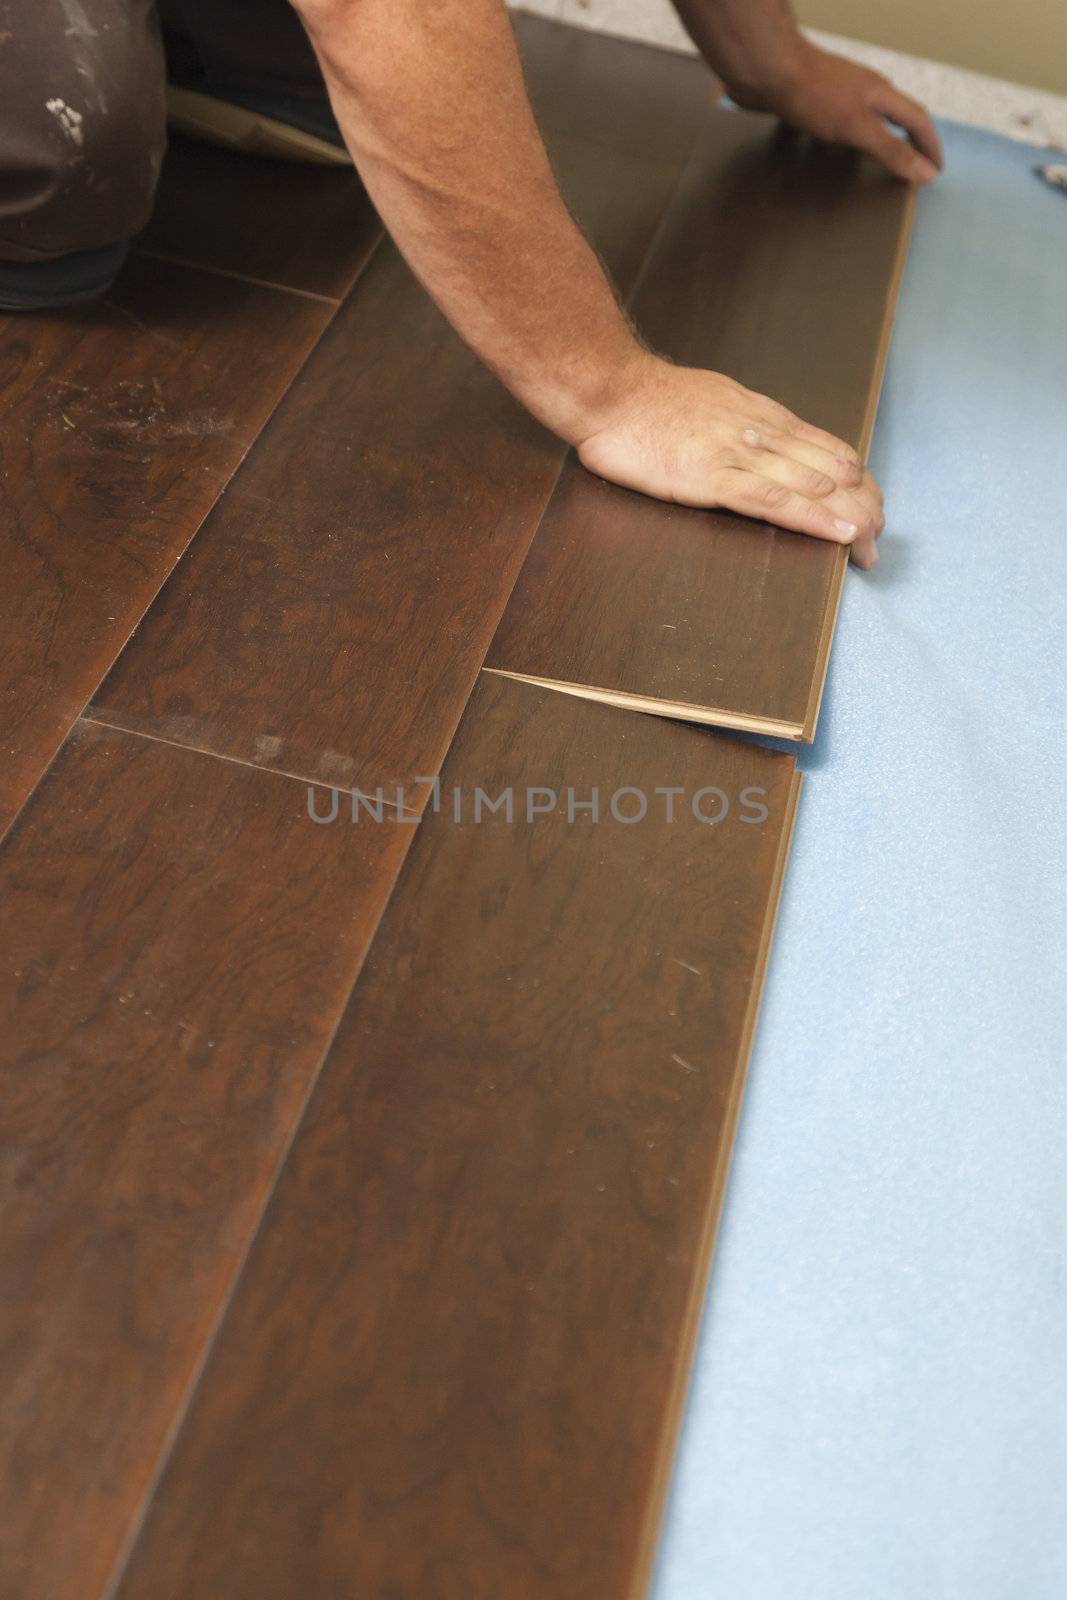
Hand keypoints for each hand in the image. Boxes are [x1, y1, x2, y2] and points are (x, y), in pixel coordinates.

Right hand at [577, 356, 883, 567]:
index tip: (871, 508)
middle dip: (862, 506)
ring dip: (849, 518)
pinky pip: (774, 501)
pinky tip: (837, 535)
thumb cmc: (650, 401)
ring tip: (871, 544)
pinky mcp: (712, 478)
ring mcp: (739, 455)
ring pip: (812, 487)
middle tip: (879, 540)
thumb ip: (743, 425)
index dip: (856, 482)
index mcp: (764, 417)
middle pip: (832, 470)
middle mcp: (762, 433)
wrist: (611, 391)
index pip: (829, 448)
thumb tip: (765, 446)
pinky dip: (811, 518)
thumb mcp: (714, 403)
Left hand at [730, 39, 942, 185]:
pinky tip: (832, 150)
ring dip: (880, 137)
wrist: (766, 69)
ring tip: (880, 160)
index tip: (937, 169)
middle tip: (915, 166)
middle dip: (910, 141)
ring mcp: (838, 93)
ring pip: (868, 117)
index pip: (917, 120)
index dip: (929, 146)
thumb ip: (892, 149)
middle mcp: (863, 91)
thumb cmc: (812, 94)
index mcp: (880, 94)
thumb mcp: (858, 127)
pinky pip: (838, 121)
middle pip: (896, 115)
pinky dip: (847, 138)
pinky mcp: (812, 99)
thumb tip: (926, 172)